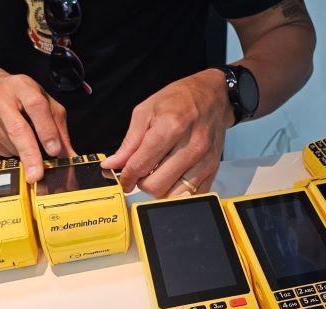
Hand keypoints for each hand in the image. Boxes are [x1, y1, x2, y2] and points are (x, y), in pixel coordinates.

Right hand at [0, 74, 75, 182]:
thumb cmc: (23, 99)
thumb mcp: (46, 105)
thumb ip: (59, 130)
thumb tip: (70, 157)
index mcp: (22, 85)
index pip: (36, 106)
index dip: (46, 130)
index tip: (54, 151)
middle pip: (17, 129)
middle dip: (30, 155)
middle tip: (38, 175)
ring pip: (8, 144)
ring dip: (23, 153)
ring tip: (25, 141)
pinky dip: (9, 152)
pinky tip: (8, 139)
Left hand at [100, 69, 233, 196]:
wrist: (212, 96)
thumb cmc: (179, 99)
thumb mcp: (146, 111)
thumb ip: (129, 142)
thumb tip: (111, 165)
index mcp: (171, 127)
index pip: (141, 165)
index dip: (126, 177)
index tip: (124, 179)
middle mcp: (191, 146)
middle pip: (156, 185)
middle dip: (142, 183)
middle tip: (142, 173)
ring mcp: (205, 160)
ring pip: (173, 195)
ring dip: (160, 189)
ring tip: (158, 174)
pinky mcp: (214, 169)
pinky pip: (192, 195)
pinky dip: (178, 192)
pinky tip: (173, 177)